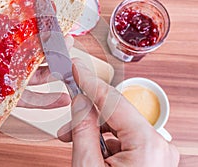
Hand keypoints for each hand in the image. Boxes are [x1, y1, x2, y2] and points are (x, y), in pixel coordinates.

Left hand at [0, 0, 69, 130]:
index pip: (15, 26)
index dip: (33, 22)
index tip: (52, 17)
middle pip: (26, 52)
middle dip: (48, 47)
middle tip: (67, 43)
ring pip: (28, 75)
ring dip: (50, 72)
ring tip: (68, 68)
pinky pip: (20, 100)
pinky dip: (40, 100)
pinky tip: (57, 97)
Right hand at [58, 59, 179, 166]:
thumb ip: (83, 129)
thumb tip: (80, 102)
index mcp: (148, 145)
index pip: (113, 101)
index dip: (90, 82)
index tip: (77, 68)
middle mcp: (160, 145)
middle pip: (117, 114)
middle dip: (88, 116)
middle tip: (66, 125)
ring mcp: (159, 152)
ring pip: (120, 127)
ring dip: (95, 131)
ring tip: (76, 143)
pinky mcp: (154, 158)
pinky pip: (126, 139)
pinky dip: (107, 142)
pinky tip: (94, 153)